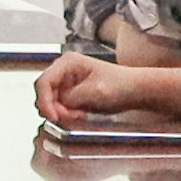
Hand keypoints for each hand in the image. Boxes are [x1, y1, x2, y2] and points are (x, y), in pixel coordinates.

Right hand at [35, 51, 154, 124]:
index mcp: (68, 62)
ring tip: (80, 115)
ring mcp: (67, 83)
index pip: (43, 82)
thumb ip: (72, 98)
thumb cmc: (121, 84)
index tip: (53, 116)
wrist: (136, 91)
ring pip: (51, 103)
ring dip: (62, 113)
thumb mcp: (95, 91)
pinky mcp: (72, 95)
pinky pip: (60, 108)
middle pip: (45, 93)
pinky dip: (68, 115)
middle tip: (70, 117)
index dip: (44, 101)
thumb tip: (57, 106)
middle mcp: (64, 71)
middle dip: (55, 109)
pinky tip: (81, 114)